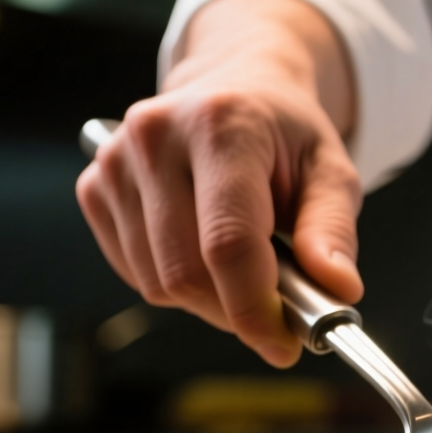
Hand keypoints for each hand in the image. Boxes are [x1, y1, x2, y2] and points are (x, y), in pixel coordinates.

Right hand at [76, 0, 361, 366]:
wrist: (233, 88)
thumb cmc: (284, 135)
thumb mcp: (331, 171)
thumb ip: (333, 232)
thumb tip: (338, 290)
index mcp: (222, 125)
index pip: (228, 243)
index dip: (254, 308)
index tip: (284, 344)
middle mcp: (157, 136)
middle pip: (185, 273)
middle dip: (235, 312)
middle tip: (274, 312)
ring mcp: (116, 162)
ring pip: (157, 283)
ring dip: (208, 301)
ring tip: (244, 269)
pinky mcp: (94, 187)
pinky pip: (134, 273)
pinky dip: (175, 284)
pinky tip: (203, 252)